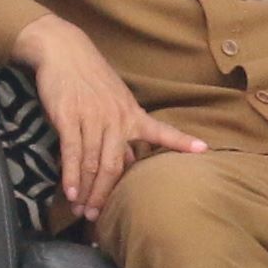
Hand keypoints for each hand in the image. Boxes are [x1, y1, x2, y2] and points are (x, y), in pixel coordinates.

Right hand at [19, 13, 203, 223]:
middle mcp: (116, 117)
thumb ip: (121, 130)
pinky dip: (71, 175)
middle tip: (98, 217)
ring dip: (88, 191)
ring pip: (94, 162)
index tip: (203, 150)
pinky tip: (70, 192)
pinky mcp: (68, 116)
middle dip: (107, 194)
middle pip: (116, 165)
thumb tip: (126, 161)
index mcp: (131, 113)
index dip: (181, 141)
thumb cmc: (89, 77)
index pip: (160, 131)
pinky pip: (72, 152)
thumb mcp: (114, 99)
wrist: (64, 50)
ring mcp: (92, 117)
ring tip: (82, 211)